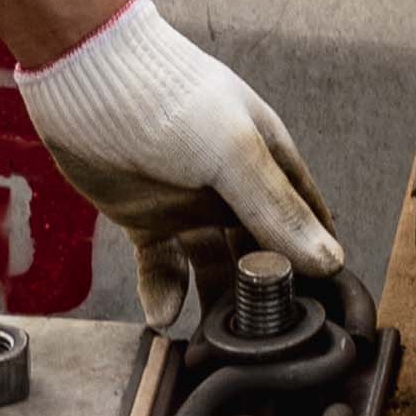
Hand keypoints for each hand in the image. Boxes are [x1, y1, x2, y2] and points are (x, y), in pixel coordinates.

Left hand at [18, 0, 337, 320]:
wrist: (84, 74)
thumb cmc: (167, 97)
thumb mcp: (232, 152)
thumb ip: (277, 208)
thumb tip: (330, 263)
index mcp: (265, 158)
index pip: (307, 217)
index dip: (320, 260)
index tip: (328, 312)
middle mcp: (231, 185)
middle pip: (261, 251)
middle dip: (265, 294)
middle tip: (266, 341)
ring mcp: (187, 203)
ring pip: (214, 266)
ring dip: (216, 301)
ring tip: (215, 337)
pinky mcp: (145, 218)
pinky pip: (163, 266)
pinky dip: (164, 292)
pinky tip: (162, 315)